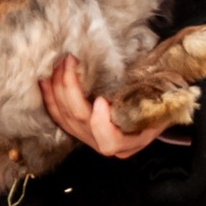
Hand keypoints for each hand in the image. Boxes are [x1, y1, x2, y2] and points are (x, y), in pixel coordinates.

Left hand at [41, 58, 167, 157]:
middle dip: (70, 90)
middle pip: (80, 121)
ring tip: (57, 65)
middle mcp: (105, 143)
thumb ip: (149, 96)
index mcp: (128, 141)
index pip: (109, 141)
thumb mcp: (161, 103)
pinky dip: (50, 98)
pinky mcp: (77, 130)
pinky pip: (58, 117)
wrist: (154, 112)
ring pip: (65, 118)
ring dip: (57, 89)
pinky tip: (45, 81)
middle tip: (70, 62)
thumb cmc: (159, 106)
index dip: (101, 123)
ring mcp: (88, 138)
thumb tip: (142, 74)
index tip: (102, 100)